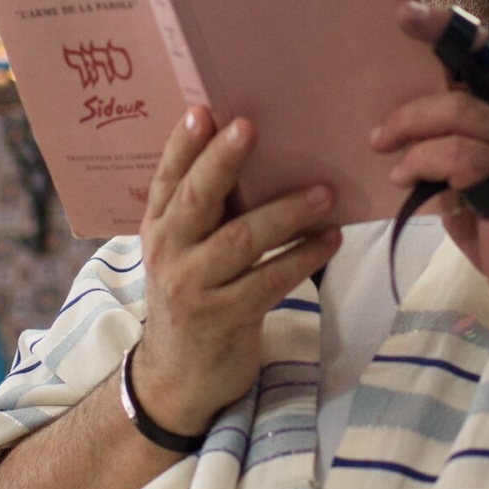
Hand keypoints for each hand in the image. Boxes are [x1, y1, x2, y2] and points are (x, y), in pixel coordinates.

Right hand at [132, 106, 342, 434]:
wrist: (177, 378)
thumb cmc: (193, 298)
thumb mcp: (184, 253)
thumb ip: (206, 212)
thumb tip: (259, 155)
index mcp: (158, 227)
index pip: (167, 178)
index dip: (183, 144)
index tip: (204, 110)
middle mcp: (169, 252)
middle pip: (197, 200)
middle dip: (223, 161)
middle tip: (250, 127)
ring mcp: (194, 287)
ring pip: (241, 241)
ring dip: (285, 213)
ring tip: (324, 193)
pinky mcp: (225, 318)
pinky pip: (270, 280)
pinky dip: (303, 257)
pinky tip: (330, 240)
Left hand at [371, 2, 488, 320]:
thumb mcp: (468, 180)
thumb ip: (444, 149)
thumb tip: (391, 133)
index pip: (483, 56)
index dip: (448, 28)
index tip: (406, 11)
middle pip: (475, 68)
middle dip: (432, 47)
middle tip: (393, 36)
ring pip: (459, 111)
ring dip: (410, 127)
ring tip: (381, 146)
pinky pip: (459, 157)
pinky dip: (423, 163)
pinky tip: (402, 180)